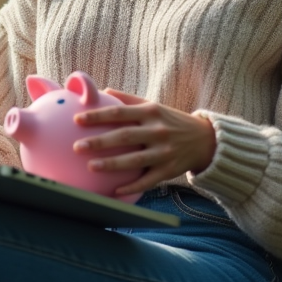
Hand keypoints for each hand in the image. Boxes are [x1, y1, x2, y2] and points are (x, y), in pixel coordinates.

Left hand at [73, 89, 216, 195]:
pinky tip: (114, 191)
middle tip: (77, 146)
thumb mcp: (153, 106)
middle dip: (99, 142)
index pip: (119, 112)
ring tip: (91, 167)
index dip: (98, 116)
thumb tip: (102, 91)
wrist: (204, 139)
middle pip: (125, 136)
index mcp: (150, 112)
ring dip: (112, 164)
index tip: (77, 119)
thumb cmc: (170, 121)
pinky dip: (131, 186)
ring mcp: (163, 152)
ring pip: (134, 160)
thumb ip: (128, 100)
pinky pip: (147, 181)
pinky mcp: (168, 171)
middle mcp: (157, 131)